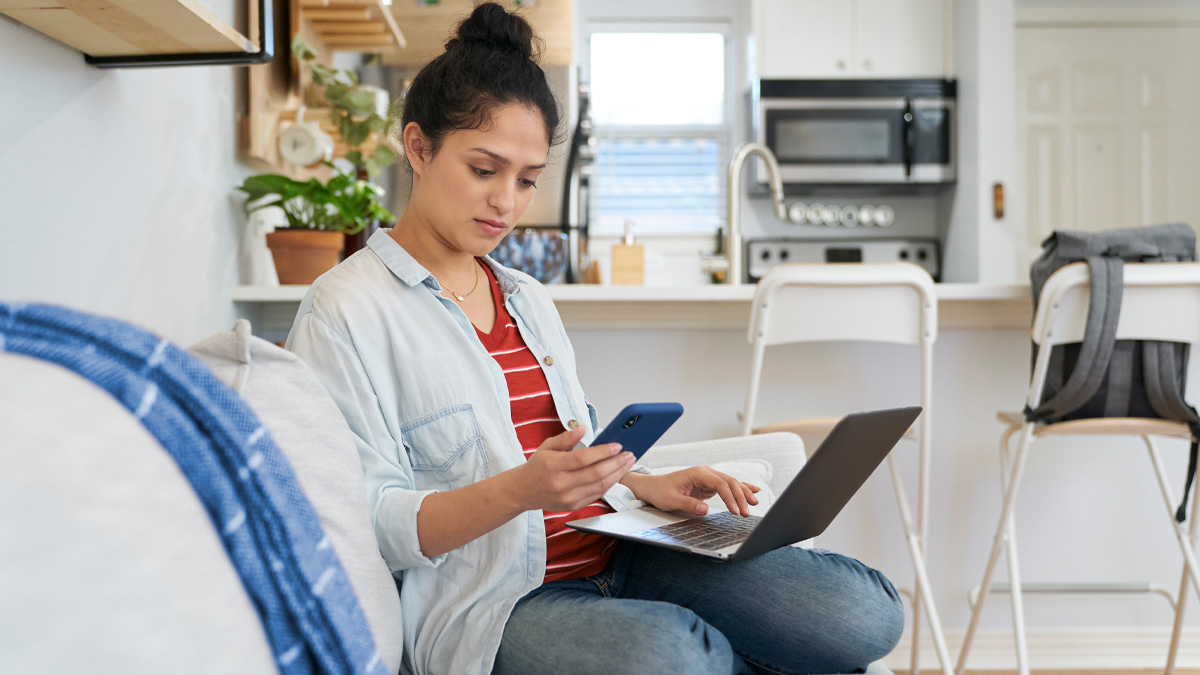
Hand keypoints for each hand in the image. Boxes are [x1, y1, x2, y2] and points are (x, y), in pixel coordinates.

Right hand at [513, 426, 635, 511]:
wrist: (523, 491)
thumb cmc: (537, 466)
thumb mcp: (547, 446)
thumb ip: (566, 438)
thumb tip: (583, 428)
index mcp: (553, 466)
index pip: (583, 458)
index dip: (603, 452)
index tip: (618, 445)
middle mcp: (561, 484)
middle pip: (596, 473)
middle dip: (617, 463)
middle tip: (630, 454)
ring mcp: (568, 498)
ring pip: (600, 486)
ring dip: (617, 474)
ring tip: (628, 463)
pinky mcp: (573, 506)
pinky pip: (596, 495)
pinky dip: (609, 484)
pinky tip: (616, 474)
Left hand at [623, 467, 760, 516]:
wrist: (653, 487)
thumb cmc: (661, 492)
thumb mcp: (672, 500)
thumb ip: (689, 504)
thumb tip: (705, 509)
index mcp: (698, 473)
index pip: (720, 484)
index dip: (730, 497)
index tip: (735, 511)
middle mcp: (706, 472)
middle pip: (729, 482)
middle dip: (740, 497)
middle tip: (746, 513)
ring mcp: (708, 478)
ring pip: (731, 483)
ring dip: (743, 493)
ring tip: (755, 504)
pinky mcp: (709, 485)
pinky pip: (728, 486)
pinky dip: (741, 488)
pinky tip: (754, 490)